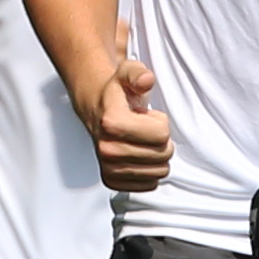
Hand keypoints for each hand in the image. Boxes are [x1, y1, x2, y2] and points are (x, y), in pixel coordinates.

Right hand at [81, 22, 169, 191]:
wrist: (96, 109)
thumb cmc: (117, 93)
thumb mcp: (128, 73)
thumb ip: (138, 74)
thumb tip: (145, 81)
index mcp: (112, 123)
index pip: (161, 135)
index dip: (160, 123)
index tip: (147, 116)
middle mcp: (107, 149)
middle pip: (162, 155)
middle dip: (161, 141)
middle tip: (145, 129)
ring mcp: (109, 167)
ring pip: (159, 172)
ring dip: (156, 157)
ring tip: (142, 141)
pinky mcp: (112, 181)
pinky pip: (149, 185)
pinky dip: (149, 172)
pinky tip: (139, 156)